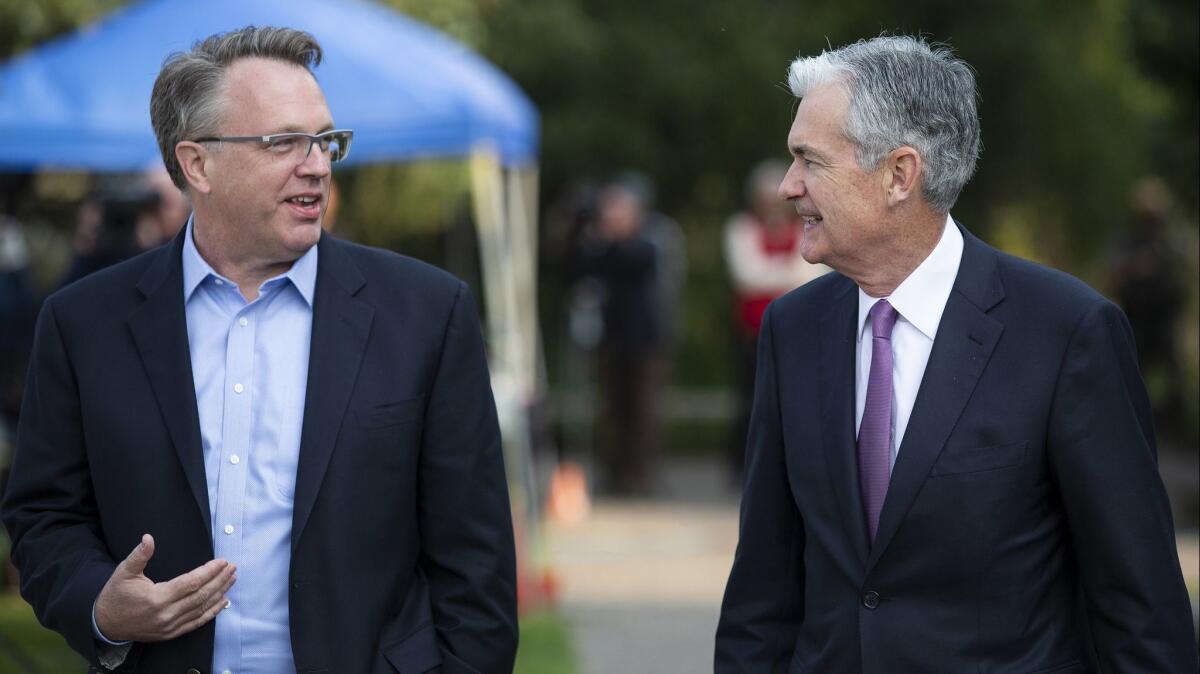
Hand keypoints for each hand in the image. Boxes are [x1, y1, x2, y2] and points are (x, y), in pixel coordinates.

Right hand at [94, 534, 235, 641]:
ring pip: (201, 609)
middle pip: (201, 596)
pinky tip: (223, 602)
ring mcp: (169, 626)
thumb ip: (139, 556)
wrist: (105, 623)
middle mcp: (166, 614)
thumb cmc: (116, 595)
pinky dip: (212, 612)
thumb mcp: (124, 572)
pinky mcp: (170, 633)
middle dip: (219, 580)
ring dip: (219, 593)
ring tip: (231, 579)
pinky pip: (196, 623)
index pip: (191, 583)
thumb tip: (148, 538)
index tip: (222, 561)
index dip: (209, 572)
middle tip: (232, 567)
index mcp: (156, 598)